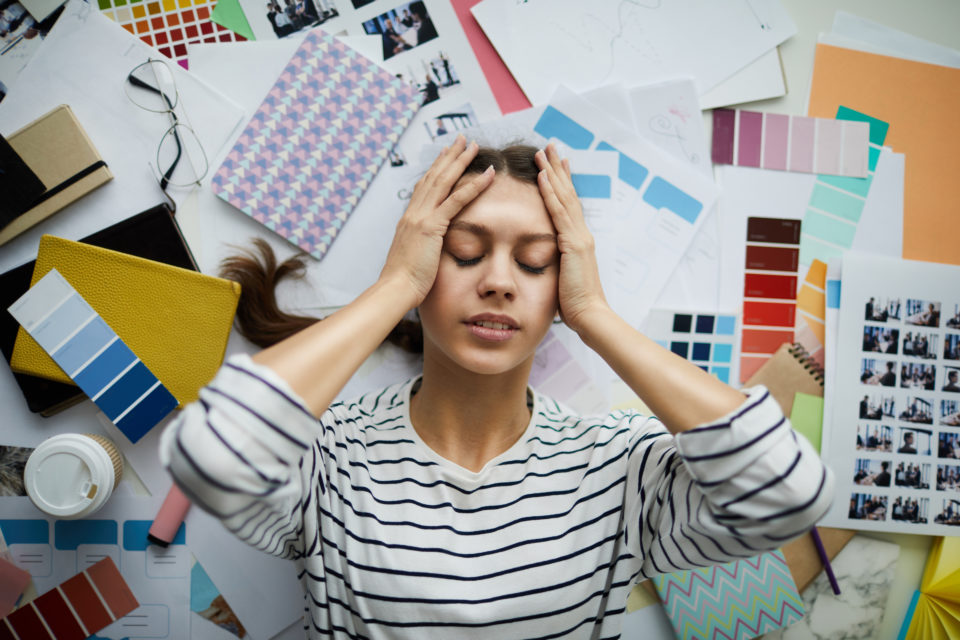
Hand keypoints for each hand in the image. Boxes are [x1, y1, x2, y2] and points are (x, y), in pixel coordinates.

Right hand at [379, 135, 494, 306]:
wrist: (395, 289)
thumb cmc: (404, 282)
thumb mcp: (412, 258)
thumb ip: (420, 247)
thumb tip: (427, 248)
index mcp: (408, 220)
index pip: (424, 187)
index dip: (436, 168)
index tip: (445, 154)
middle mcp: (413, 213)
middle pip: (433, 176)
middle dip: (449, 155)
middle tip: (462, 139)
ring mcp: (421, 217)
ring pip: (444, 181)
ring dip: (461, 160)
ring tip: (474, 146)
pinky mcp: (432, 226)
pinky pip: (457, 200)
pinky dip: (474, 184)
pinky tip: (488, 173)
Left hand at [535, 144, 608, 333]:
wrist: (590, 316)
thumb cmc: (575, 304)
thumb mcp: (564, 278)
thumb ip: (558, 264)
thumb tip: (549, 261)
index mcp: (578, 241)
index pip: (569, 205)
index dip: (562, 183)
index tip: (555, 164)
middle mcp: (581, 233)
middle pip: (568, 193)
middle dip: (557, 168)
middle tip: (549, 145)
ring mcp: (579, 236)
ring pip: (564, 197)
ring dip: (552, 171)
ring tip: (542, 151)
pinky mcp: (573, 243)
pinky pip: (559, 212)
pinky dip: (550, 192)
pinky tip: (542, 176)